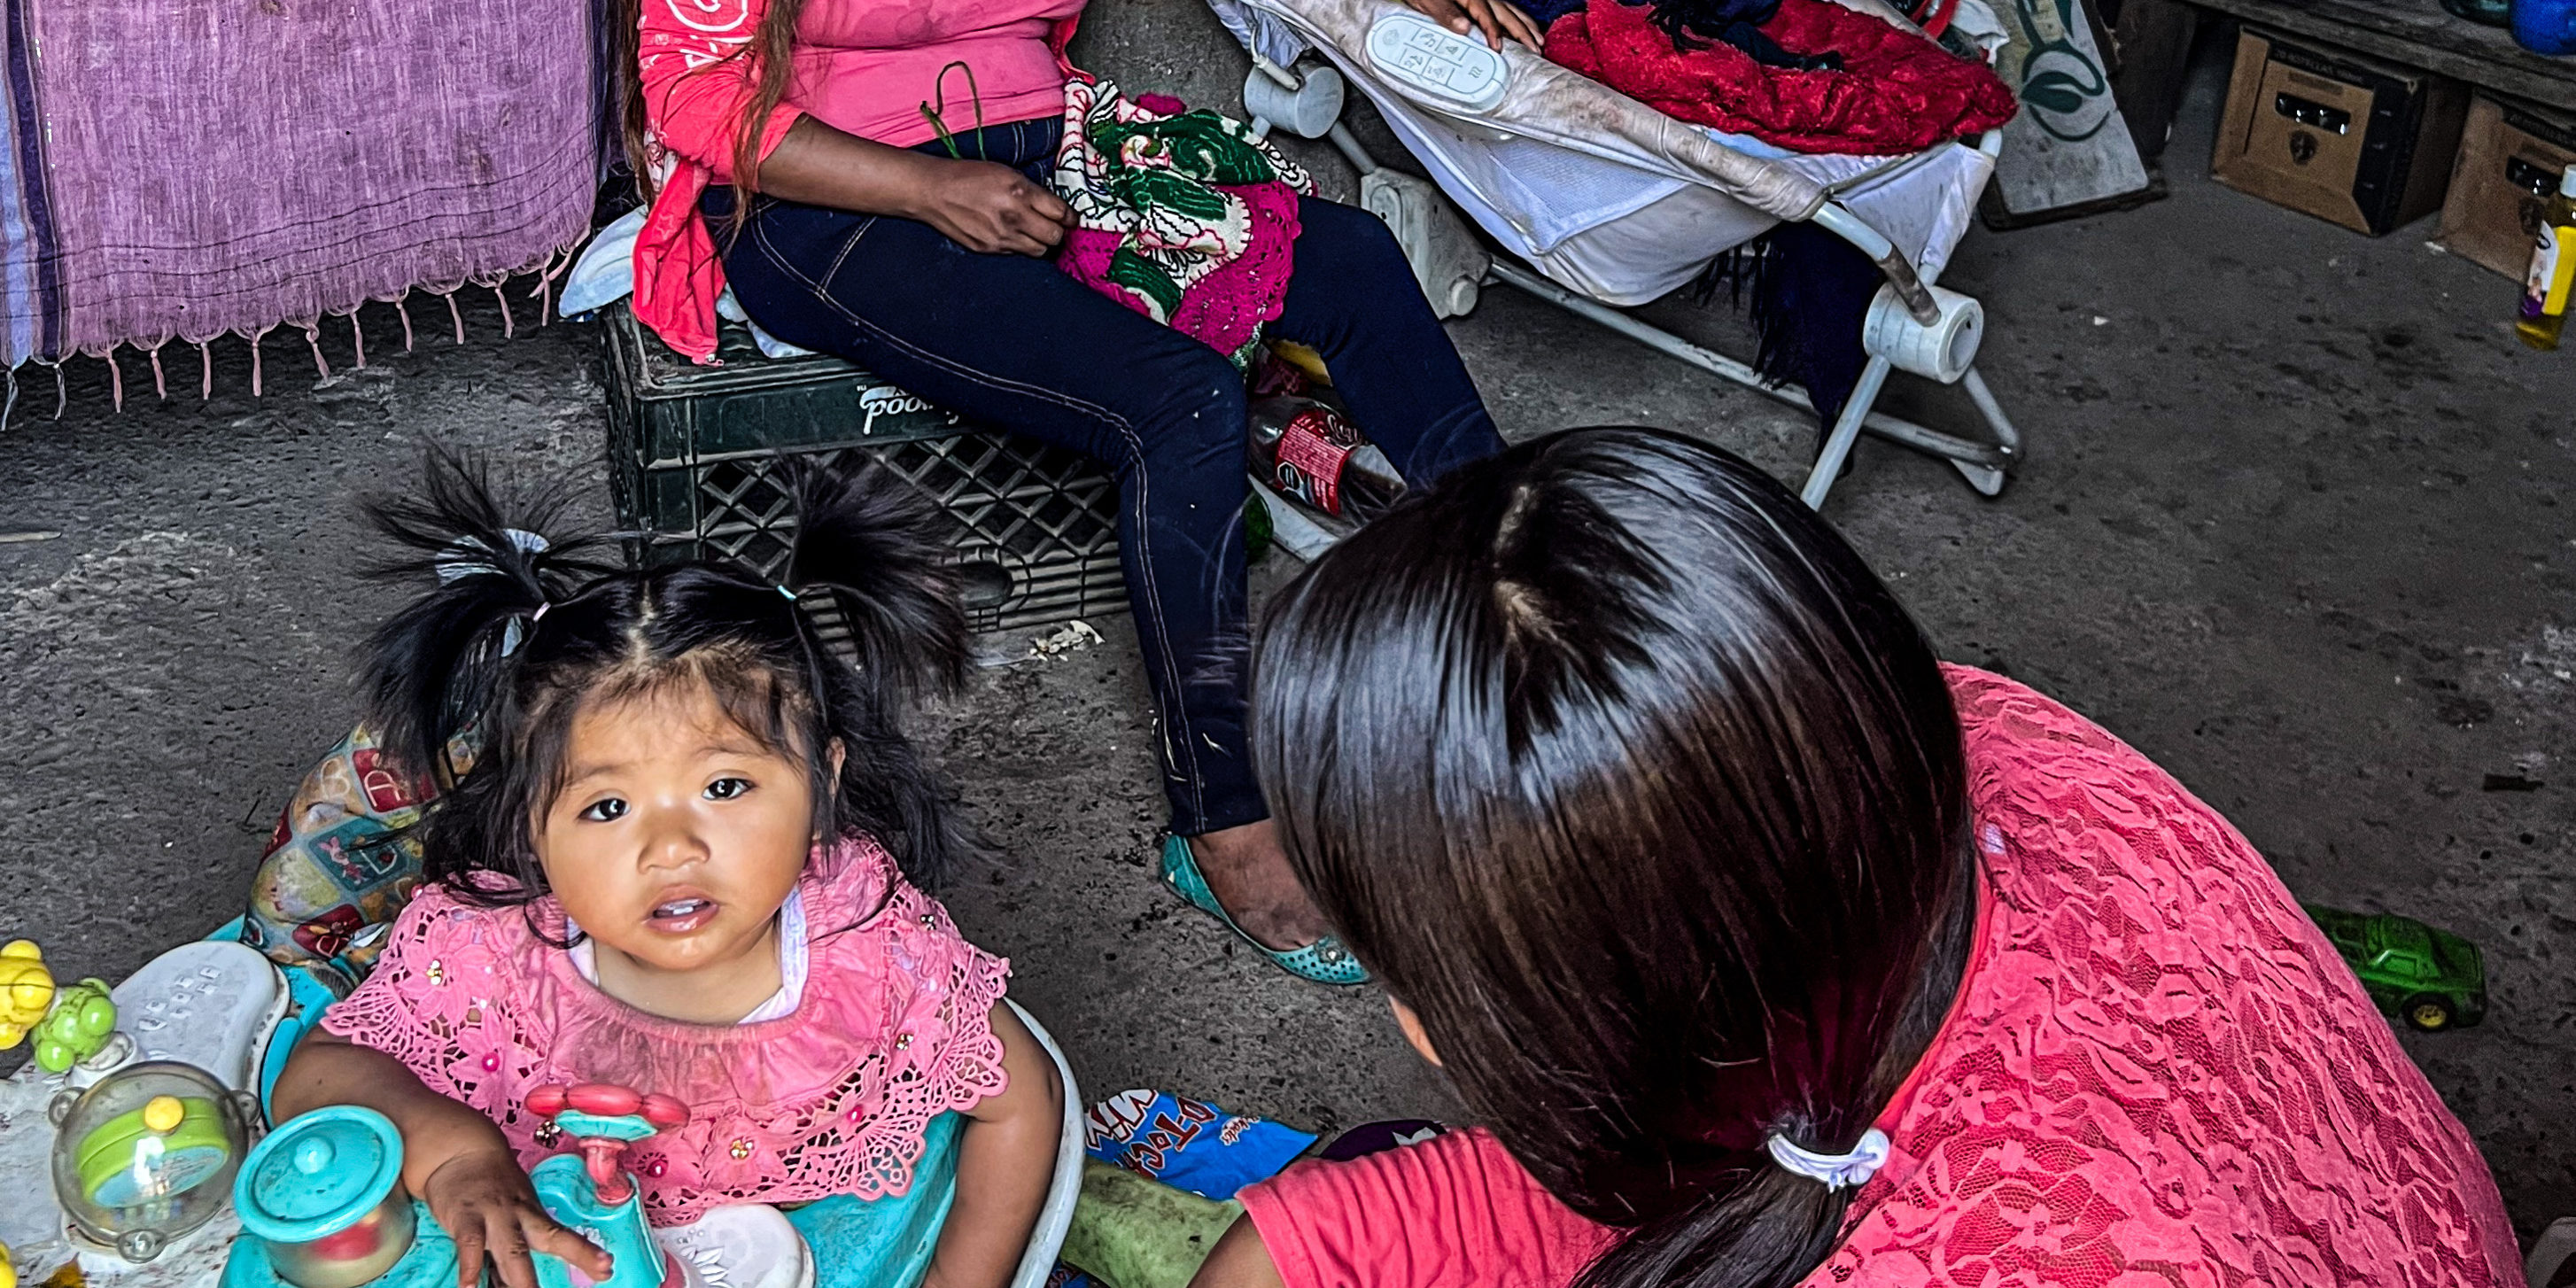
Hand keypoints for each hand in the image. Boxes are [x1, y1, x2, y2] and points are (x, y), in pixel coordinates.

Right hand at [420, 1148, 612, 1287]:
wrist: (462, 1150)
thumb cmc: (492, 1186)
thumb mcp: (512, 1209)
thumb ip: (516, 1244)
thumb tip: (519, 1281)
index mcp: (534, 1214)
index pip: (564, 1235)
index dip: (586, 1252)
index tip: (606, 1268)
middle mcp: (520, 1214)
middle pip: (550, 1238)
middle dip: (574, 1256)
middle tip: (597, 1274)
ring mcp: (494, 1215)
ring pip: (513, 1248)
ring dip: (521, 1276)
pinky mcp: (465, 1218)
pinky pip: (469, 1246)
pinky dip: (469, 1269)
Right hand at [908, 160, 1072, 256]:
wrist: (933, 191)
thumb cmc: (969, 176)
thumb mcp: (1006, 173)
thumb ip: (1032, 191)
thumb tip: (1055, 208)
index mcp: (1021, 192)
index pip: (1061, 213)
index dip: (1070, 217)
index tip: (1070, 218)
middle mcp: (1014, 216)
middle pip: (1055, 237)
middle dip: (1058, 231)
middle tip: (1053, 225)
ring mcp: (1001, 236)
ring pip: (1040, 250)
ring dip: (1040, 242)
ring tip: (1032, 231)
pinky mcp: (989, 249)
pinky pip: (1017, 252)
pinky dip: (1020, 245)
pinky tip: (1010, 233)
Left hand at [1402, 0, 1542, 48]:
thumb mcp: (1429, 2)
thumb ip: (1446, 14)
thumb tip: (1464, 28)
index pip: (1485, 15)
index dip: (1493, 31)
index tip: (1498, 48)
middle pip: (1505, 13)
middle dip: (1522, 31)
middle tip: (1535, 48)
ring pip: (1509, 11)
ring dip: (1525, 25)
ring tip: (1539, 39)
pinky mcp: (1480, 2)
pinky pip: (1504, 10)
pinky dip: (1517, 20)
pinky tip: (1522, 29)